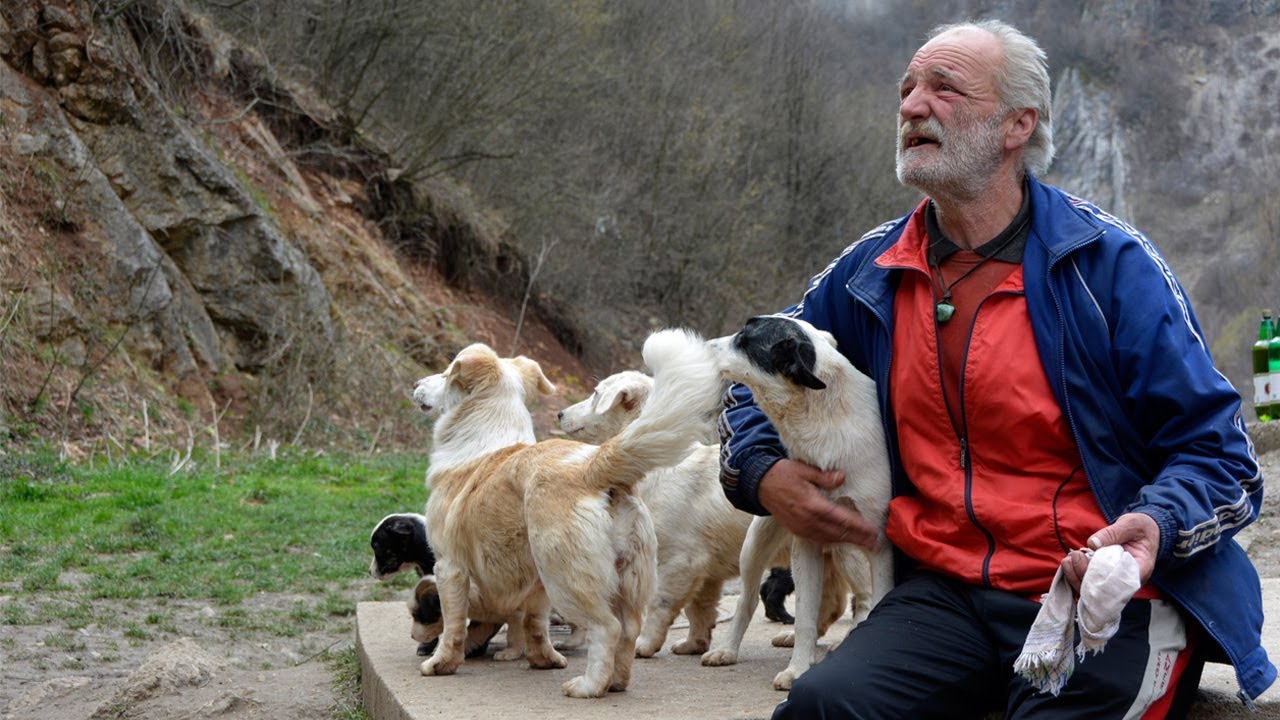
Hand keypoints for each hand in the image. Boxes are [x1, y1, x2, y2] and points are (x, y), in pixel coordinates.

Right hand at [757, 458, 878, 548]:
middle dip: (858, 539)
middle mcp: (808, 520)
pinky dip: (831, 542)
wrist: (759, 485)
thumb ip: (824, 477)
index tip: (873, 532)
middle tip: (875, 544)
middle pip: (838, 533)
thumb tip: (841, 478)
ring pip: (829, 539)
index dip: (859, 527)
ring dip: (846, 542)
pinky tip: (840, 541)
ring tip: (862, 544)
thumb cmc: (782, 474)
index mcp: (813, 504)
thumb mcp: (804, 469)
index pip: (841, 519)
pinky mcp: (796, 530)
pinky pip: (817, 540)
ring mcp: (801, 527)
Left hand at [1060, 512, 1159, 593]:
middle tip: (1075, 556)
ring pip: (1093, 591)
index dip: (1102, 577)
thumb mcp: (1131, 524)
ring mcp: (1115, 581)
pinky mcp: (1105, 578)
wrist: (1143, 531)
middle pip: (1103, 590)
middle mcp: (1127, 581)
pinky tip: (1067, 563)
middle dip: (1085, 575)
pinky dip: (1075, 576)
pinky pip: (1088, 584)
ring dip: (1076, 577)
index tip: (1088, 561)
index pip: (1120, 583)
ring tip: (1068, 559)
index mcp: (1139, 570)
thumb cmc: (1140, 528)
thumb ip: (1113, 533)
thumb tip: (1092, 544)